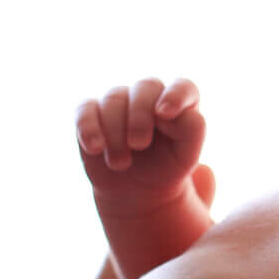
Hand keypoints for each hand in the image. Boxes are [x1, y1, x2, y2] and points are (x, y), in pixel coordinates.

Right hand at [76, 78, 214, 222]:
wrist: (137, 190)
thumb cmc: (167, 167)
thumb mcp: (186, 156)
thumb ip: (192, 130)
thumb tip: (178, 112)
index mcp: (179, 102)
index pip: (183, 87)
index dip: (175, 95)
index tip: (165, 114)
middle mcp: (149, 95)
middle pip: (146, 87)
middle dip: (141, 116)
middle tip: (139, 145)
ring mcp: (119, 101)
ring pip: (114, 99)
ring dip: (116, 133)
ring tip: (121, 163)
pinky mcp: (92, 114)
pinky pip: (85, 109)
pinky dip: (88, 127)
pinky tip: (95, 148)